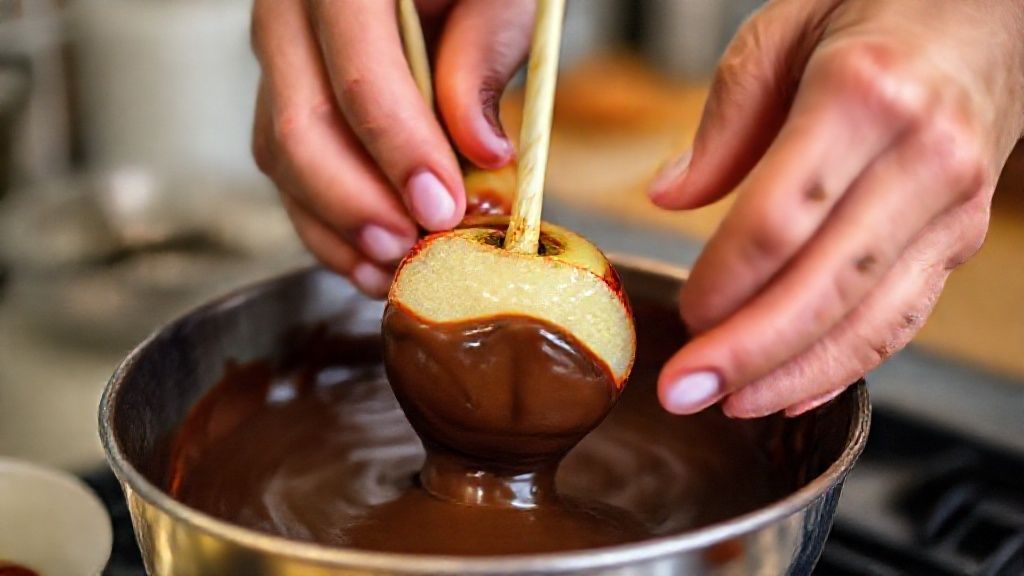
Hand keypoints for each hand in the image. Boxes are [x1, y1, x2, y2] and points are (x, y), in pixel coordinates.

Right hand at [250, 0, 533, 295]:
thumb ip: (481, 61)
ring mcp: (278, 57)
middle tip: (411, 249)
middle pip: (301, 126)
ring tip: (393, 269)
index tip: (444, 209)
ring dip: (336, 227)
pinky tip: (368, 260)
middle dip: (357, 204)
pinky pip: (285, 169)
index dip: (401, 152)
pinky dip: (324, 223)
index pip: (360, 76)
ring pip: (282, 156)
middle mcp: (289, 14)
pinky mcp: (282, 97)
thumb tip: (480, 153)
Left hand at [649, 0, 1023, 417]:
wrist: (987, 15)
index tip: (682, 312)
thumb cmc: (875, 13)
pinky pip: (901, 319)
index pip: (782, 216)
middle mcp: (921, 158)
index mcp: (864, 95)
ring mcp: (951, 207)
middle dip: (748, 351)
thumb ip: (724, 119)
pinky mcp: (958, 240)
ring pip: (869, 316)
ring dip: (792, 374)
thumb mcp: (784, 30)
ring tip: (727, 404)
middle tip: (683, 392)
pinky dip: (844, 364)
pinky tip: (790, 392)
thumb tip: (667, 196)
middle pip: (825, 283)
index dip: (726, 279)